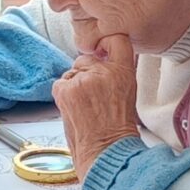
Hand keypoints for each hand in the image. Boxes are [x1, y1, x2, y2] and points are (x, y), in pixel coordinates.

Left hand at [50, 33, 139, 170]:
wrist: (106, 150)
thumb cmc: (117, 126)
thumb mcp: (128, 91)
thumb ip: (116, 71)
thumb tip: (103, 56)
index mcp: (124, 70)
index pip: (117, 39)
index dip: (107, 42)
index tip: (103, 49)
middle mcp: (104, 70)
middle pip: (86, 58)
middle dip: (87, 73)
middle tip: (95, 97)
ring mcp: (83, 79)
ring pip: (72, 72)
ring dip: (75, 85)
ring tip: (86, 107)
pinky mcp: (66, 89)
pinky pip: (60, 83)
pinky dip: (64, 94)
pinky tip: (75, 108)